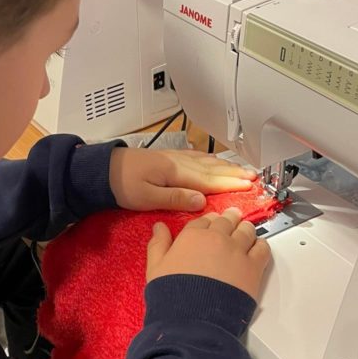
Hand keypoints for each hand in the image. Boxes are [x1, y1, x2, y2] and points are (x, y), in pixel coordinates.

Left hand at [109, 147, 257, 211]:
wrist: (102, 169)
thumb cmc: (121, 184)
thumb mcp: (147, 197)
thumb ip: (175, 199)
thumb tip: (201, 201)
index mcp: (175, 172)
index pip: (209, 180)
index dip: (230, 184)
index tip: (249, 185)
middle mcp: (177, 162)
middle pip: (212, 169)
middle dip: (234, 174)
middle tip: (255, 177)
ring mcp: (173, 158)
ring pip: (206, 162)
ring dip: (225, 166)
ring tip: (242, 170)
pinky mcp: (167, 159)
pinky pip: (195, 158)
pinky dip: (209, 160)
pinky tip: (214, 160)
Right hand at [146, 207, 270, 299]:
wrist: (194, 318)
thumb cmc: (173, 294)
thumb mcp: (156, 267)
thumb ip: (158, 244)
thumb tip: (159, 227)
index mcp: (193, 235)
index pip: (205, 219)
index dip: (209, 220)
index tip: (211, 222)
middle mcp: (217, 238)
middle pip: (227, 220)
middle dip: (229, 219)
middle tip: (231, 219)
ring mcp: (237, 251)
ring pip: (246, 230)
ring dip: (245, 229)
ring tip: (244, 232)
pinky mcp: (253, 267)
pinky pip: (262, 248)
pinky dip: (260, 245)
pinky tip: (257, 248)